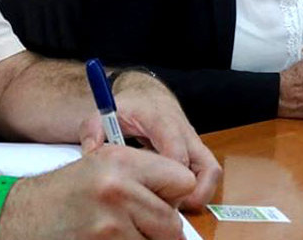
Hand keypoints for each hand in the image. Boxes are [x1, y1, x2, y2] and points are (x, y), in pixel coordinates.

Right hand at [3, 145, 195, 238]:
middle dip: (159, 230)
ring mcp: (109, 226)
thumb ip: (142, 176)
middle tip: (134, 227)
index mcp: (121, 161)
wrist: (15, 213)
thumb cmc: (60, 192)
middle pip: (172, 224)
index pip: (182, 180)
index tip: (160, 203)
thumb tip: (184, 195)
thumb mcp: (100, 165)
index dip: (172, 195)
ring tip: (114, 234)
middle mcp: (118, 190)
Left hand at [79, 71, 220, 210]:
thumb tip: (91, 153)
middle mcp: (185, 133)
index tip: (154, 194)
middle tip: (169, 207)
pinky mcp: (196, 152)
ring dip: (198, 193)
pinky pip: (206, 174)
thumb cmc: (130, 106)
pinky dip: (195, 189)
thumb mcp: (107, 111)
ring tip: (172, 205)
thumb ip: (93, 129)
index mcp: (163, 121)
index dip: (169, 178)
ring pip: (212, 172)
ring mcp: (194, 143)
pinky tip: (172, 196)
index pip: (177, 153)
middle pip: (207, 167)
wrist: (148, 95)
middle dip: (193, 193)